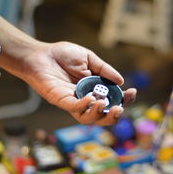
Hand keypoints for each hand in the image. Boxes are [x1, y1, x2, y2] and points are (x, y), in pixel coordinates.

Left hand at [20, 41, 136, 125]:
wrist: (40, 54)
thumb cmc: (62, 55)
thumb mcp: (89, 58)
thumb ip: (104, 70)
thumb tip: (121, 81)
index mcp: (94, 89)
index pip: (112, 100)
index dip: (124, 99)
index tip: (132, 92)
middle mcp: (84, 99)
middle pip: (102, 116)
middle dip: (114, 116)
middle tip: (120, 109)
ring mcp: (72, 102)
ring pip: (89, 119)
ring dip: (99, 115)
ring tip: (103, 103)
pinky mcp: (60, 101)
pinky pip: (74, 109)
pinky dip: (84, 106)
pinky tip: (91, 98)